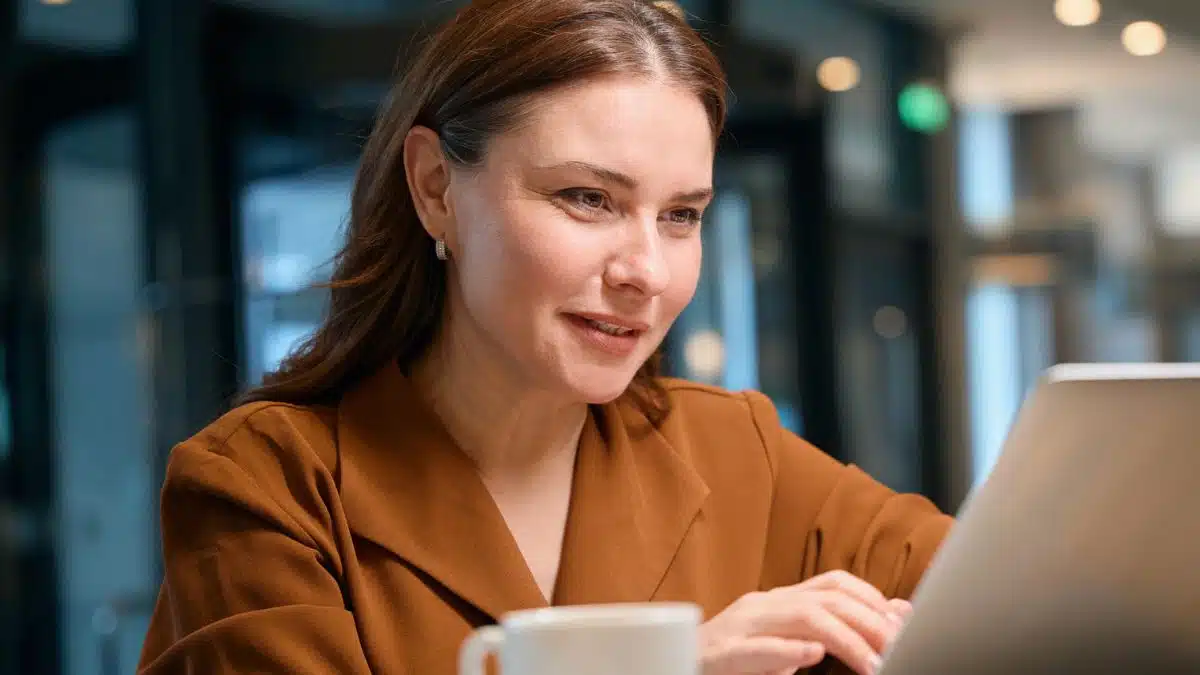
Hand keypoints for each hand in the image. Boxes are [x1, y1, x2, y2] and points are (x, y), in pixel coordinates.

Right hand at [699, 570, 911, 674]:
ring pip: (800, 618)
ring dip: (843, 640)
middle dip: (869, 622)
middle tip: (898, 648)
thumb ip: (833, 629)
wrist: (677, 663)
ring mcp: (741, 625)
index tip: (901, 627)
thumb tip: (898, 612)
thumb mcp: (788, 642)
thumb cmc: (734, 658)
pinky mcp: (722, 653)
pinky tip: (813, 656)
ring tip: (872, 663)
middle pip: (825, 600)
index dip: (872, 600)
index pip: (834, 583)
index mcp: (779, 600)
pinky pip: (757, 648)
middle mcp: (762, 605)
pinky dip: (788, 651)